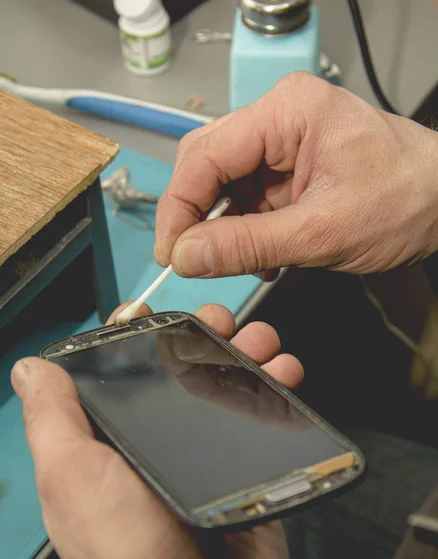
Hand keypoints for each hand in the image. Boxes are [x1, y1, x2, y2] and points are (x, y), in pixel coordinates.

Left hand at [11, 303, 302, 558]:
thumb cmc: (127, 550)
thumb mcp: (74, 478)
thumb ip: (54, 421)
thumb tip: (30, 367)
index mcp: (117, 437)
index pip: (129, 370)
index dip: (145, 334)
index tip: (164, 309)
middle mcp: (162, 439)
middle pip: (185, 368)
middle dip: (206, 335)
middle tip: (223, 321)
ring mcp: (208, 451)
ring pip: (230, 383)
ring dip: (247, 352)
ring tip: (261, 341)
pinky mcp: (248, 464)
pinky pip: (265, 413)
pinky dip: (279, 385)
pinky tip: (287, 371)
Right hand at [155, 72, 437, 277]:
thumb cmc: (406, 200)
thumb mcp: (321, 232)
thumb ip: (247, 245)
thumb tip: (188, 256)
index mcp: (287, 112)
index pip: (204, 155)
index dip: (179, 207)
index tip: (170, 252)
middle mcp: (279, 119)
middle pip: (207, 165)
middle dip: (198, 218)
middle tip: (195, 260)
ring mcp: (283, 143)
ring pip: (223, 186)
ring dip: (224, 228)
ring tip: (247, 260)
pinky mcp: (288, 168)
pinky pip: (246, 197)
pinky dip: (244, 230)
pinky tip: (264, 253)